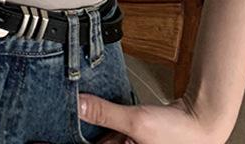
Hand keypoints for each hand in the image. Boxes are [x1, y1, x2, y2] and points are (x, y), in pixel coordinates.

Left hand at [38, 92, 228, 143]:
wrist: (202, 123)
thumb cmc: (178, 134)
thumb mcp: (137, 122)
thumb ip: (106, 113)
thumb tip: (78, 103)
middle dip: (69, 137)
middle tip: (41, 136)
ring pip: (99, 141)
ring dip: (85, 132)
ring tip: (57, 124)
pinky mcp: (130, 141)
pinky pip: (110, 135)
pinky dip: (101, 126)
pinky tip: (87, 112)